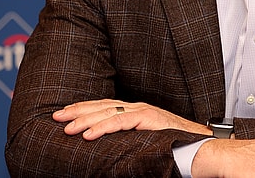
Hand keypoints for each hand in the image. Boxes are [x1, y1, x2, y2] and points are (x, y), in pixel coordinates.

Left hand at [52, 99, 211, 139]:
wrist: (197, 142)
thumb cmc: (172, 143)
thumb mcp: (143, 138)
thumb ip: (126, 138)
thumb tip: (106, 147)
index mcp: (133, 110)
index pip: (102, 106)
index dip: (82, 109)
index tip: (64, 114)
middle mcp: (136, 107)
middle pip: (100, 106)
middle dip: (77, 111)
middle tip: (57, 118)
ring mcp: (142, 111)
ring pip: (107, 112)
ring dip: (85, 120)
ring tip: (67, 128)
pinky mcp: (148, 118)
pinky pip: (121, 122)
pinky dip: (102, 127)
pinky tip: (88, 134)